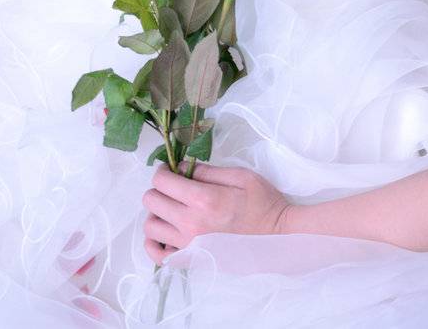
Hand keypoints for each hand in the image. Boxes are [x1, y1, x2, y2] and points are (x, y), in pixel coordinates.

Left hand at [141, 161, 292, 266]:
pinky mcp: (191, 260)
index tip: (170, 169)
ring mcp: (188, 244)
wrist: (277, 237)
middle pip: (151, 201)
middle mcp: (190, 223)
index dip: (163, 171)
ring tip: (172, 209)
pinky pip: (157, 254)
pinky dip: (154, 242)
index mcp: (203, 199)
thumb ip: (208, 171)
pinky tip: (166, 232)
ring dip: (156, 213)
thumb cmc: (263, 203)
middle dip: (159, 189)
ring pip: (149, 226)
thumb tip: (183, 167)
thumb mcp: (240, 176)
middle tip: (173, 187)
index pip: (162, 181)